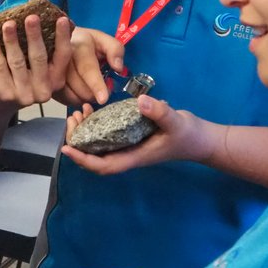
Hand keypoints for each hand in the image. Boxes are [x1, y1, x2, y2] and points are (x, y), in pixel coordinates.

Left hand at [0, 14, 73, 119]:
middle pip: (39, 57)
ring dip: (12, 40)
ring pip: (18, 61)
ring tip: (8, 24)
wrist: (0, 106)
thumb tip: (47, 20)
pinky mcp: (6, 94)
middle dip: (34, 35)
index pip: (62, 56)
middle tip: (31, 18)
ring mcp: (25, 94)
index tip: (61, 19)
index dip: (62, 37)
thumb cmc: (23, 79)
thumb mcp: (39, 70)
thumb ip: (46, 52)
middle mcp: (44, 90)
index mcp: (56, 80)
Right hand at [57, 27, 125, 107]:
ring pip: (73, 96)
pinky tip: (78, 88)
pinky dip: (75, 98)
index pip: (87, 69)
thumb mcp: (102, 39)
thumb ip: (115, 49)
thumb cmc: (83, 43)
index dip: (96, 85)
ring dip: (85, 96)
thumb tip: (118, 67)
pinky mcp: (47, 82)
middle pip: (81, 88)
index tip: (103, 98)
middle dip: (94, 92)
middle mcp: (61, 59)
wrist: (58, 40)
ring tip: (88, 85)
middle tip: (101, 87)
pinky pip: (65, 99)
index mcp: (78, 46)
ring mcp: (51, 72)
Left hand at [62, 95, 210, 174]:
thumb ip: (160, 113)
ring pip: (99, 144)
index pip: (103, 166)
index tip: (67, 148)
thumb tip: (141, 101)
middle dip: (78, 141)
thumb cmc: (188, 135)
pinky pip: (107, 133)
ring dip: (85, 131)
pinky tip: (93, 108)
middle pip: (95, 156)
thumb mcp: (176, 122)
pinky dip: (96, 123)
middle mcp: (127, 153)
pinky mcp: (130, 135)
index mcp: (134, 157)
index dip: (83, 160)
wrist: (200, 138)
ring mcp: (128, 145)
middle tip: (72, 119)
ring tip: (79, 111)